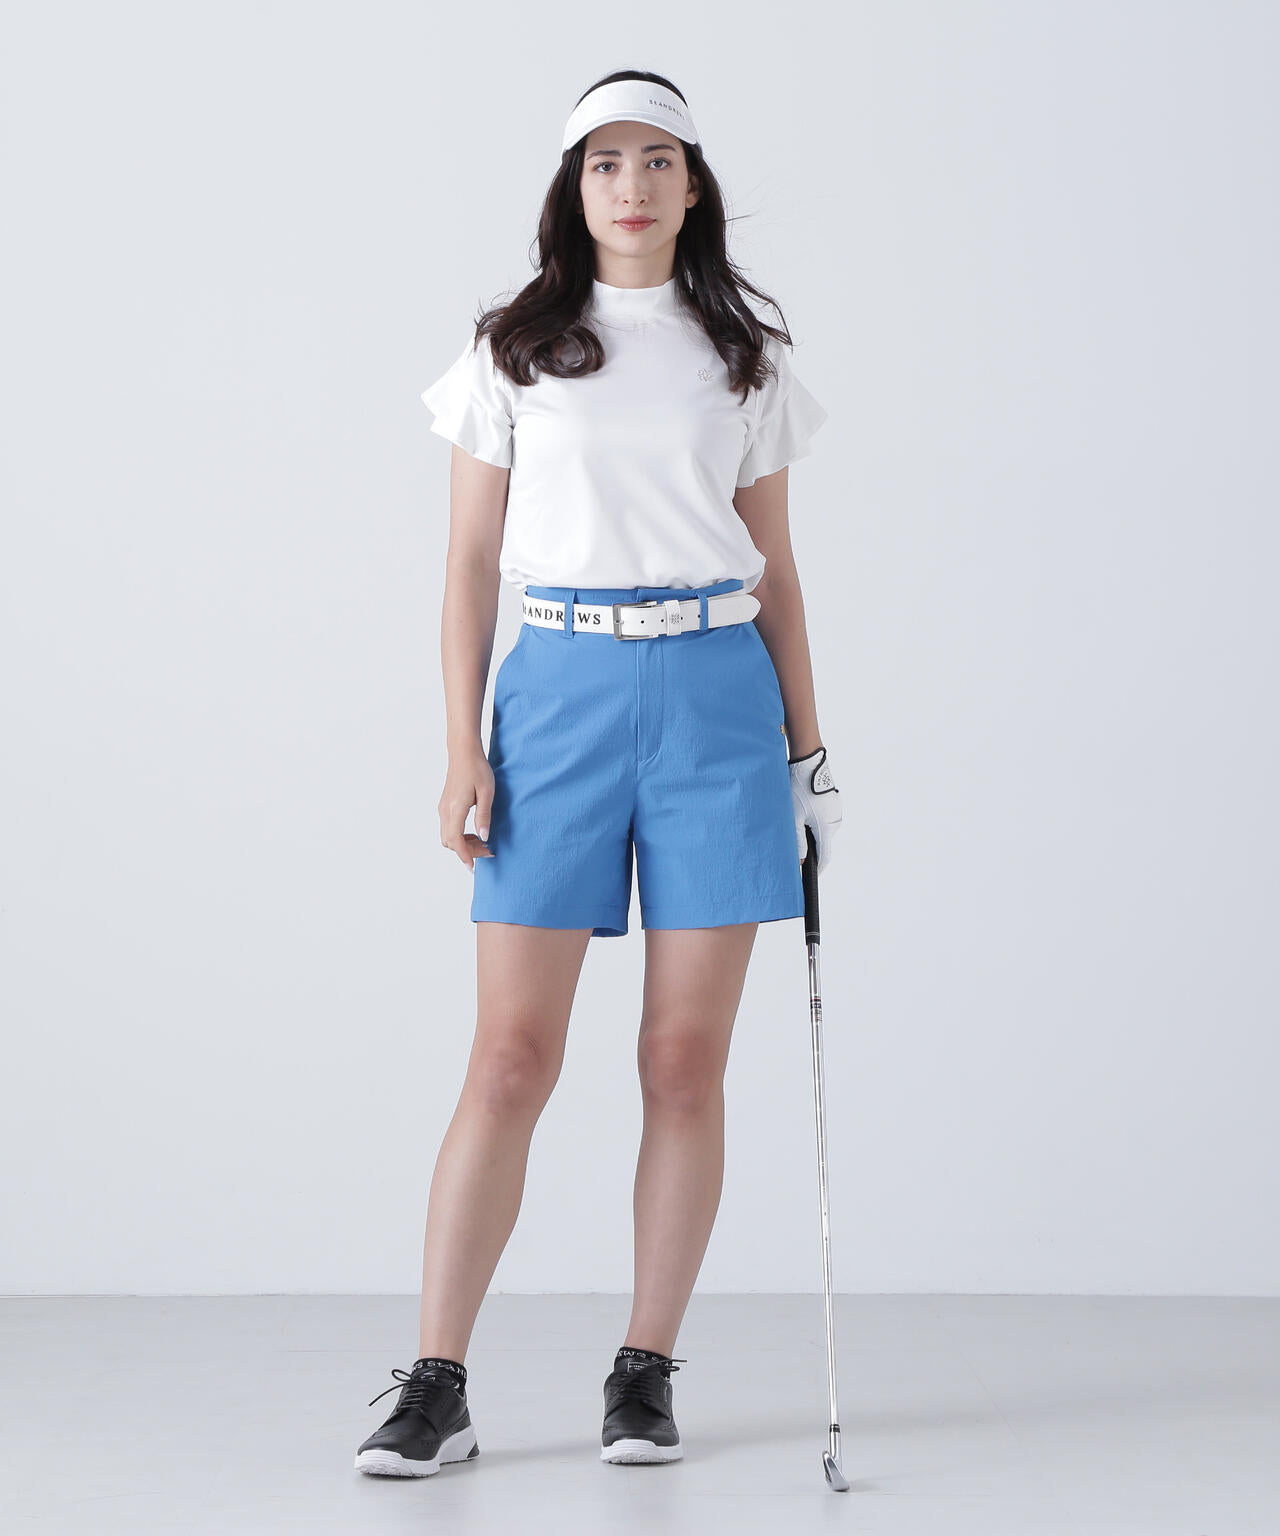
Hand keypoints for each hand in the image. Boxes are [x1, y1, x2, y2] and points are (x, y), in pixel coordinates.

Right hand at [440, 746, 495, 868]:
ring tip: (483, 842)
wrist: (463, 751)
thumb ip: (484, 816)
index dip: (465, 856)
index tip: (474, 867)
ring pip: (448, 836)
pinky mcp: (445, 805)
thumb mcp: (487, 793)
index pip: (456, 841)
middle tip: (488, 851)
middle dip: (467, 851)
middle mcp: (445, 811)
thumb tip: (484, 837)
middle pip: (450, 842)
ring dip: (463, 843)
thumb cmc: (477, 768)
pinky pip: (449, 828)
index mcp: (455, 809)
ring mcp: (443, 808)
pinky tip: (475, 831)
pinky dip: (460, 835)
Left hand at [789, 745, 842, 873]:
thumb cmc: (798, 788)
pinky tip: (800, 812)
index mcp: (827, 827)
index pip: (825, 857)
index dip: (817, 870)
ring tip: (794, 826)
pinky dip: (812, 821)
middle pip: (822, 843)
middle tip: (793, 850)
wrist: (809, 761)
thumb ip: (797, 841)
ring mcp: (835, 811)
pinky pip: (822, 818)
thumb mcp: (794, 817)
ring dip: (810, 832)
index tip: (808, 878)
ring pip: (821, 830)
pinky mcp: (832, 802)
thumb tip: (800, 861)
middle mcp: (835, 821)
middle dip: (810, 849)